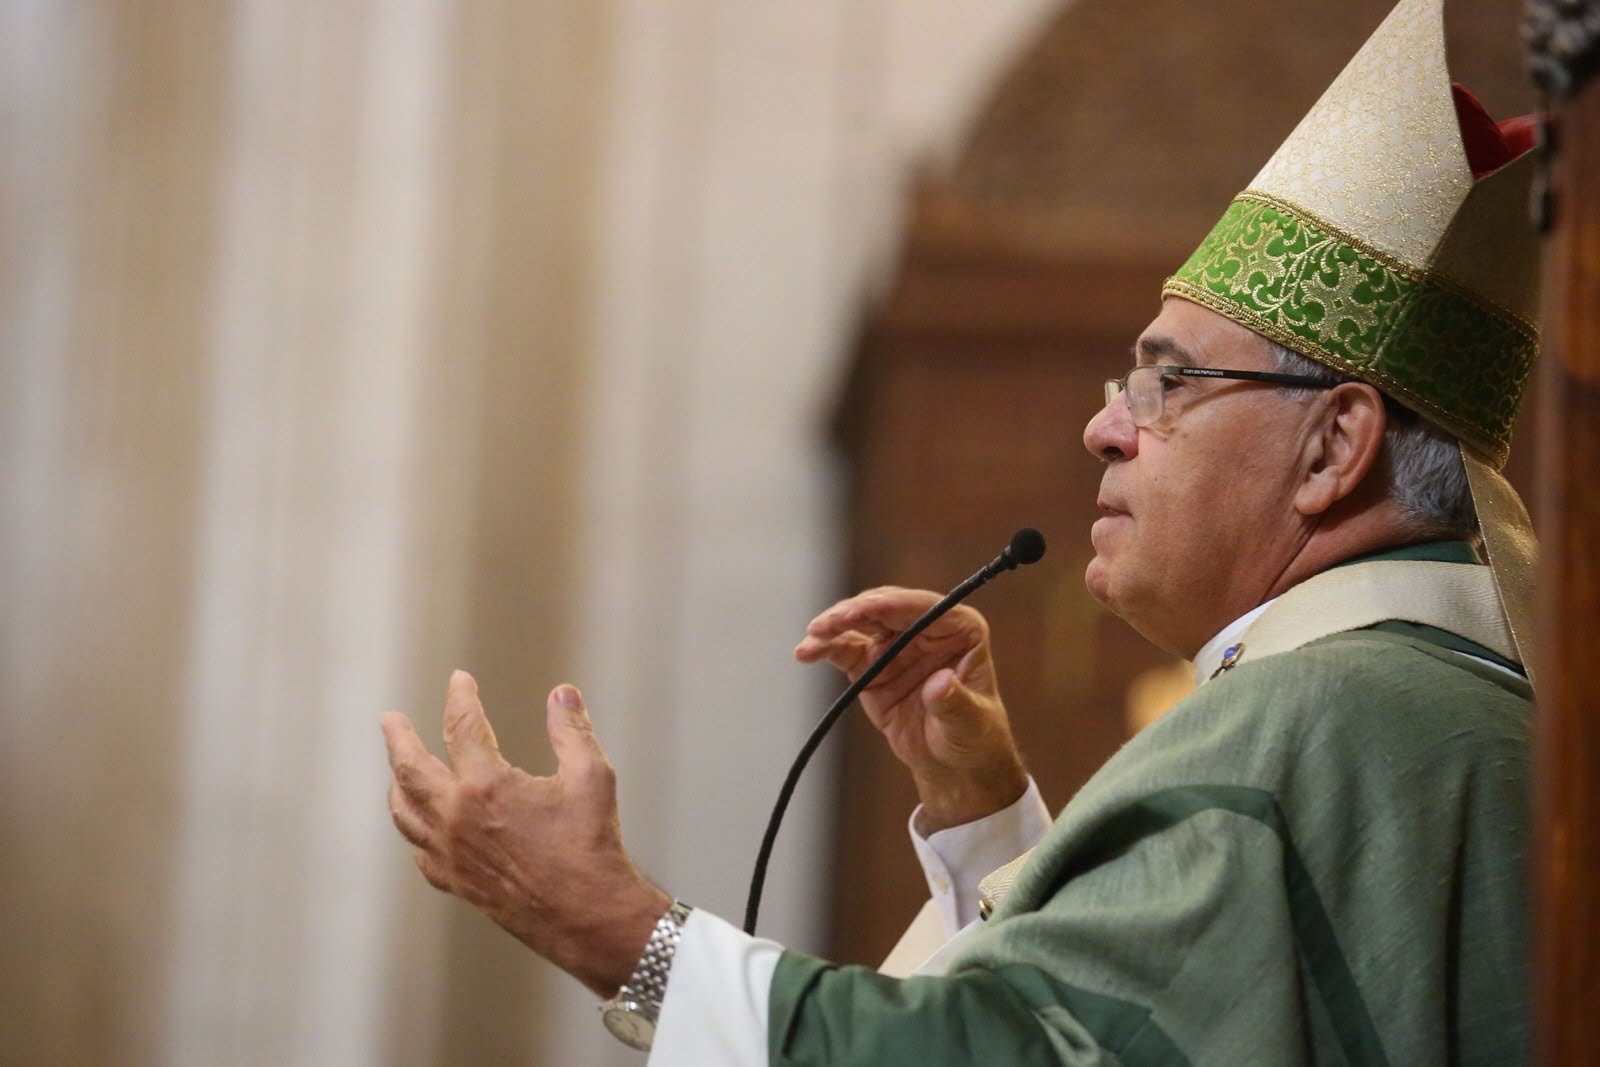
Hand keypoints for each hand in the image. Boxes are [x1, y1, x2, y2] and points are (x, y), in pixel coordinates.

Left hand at [381, 670, 670, 997]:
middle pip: (409, 767)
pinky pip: (420, 850)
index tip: (460, 681)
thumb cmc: (591, 845)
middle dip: (398, 738)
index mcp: (487, 785)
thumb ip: (571, 730)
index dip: (460, 697)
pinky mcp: (455, 882)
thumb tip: (562, 694)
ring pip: (404, 811)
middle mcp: (456, 817)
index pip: (461, 726)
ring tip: (398, 769)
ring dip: (397, 782)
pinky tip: (422, 824)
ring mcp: (450, 853)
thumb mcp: (591, 776)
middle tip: (391, 720)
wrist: (586, 915)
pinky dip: (415, 828)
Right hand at [794, 587, 1027, 831]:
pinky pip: (846, 649)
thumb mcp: (971, 723)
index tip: (862, 610)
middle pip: (886, 609)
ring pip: (861, 623)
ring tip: (812, 639)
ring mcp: (897, 645)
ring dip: (833, 627)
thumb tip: (940, 684)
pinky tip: (806, 652)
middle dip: (854, 613)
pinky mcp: (873, 666)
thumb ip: (954, 703)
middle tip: (827, 625)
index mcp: (960, 629)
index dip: (891, 606)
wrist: (954, 764)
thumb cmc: (975, 737)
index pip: (923, 607)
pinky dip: (825, 648)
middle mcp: (927, 629)